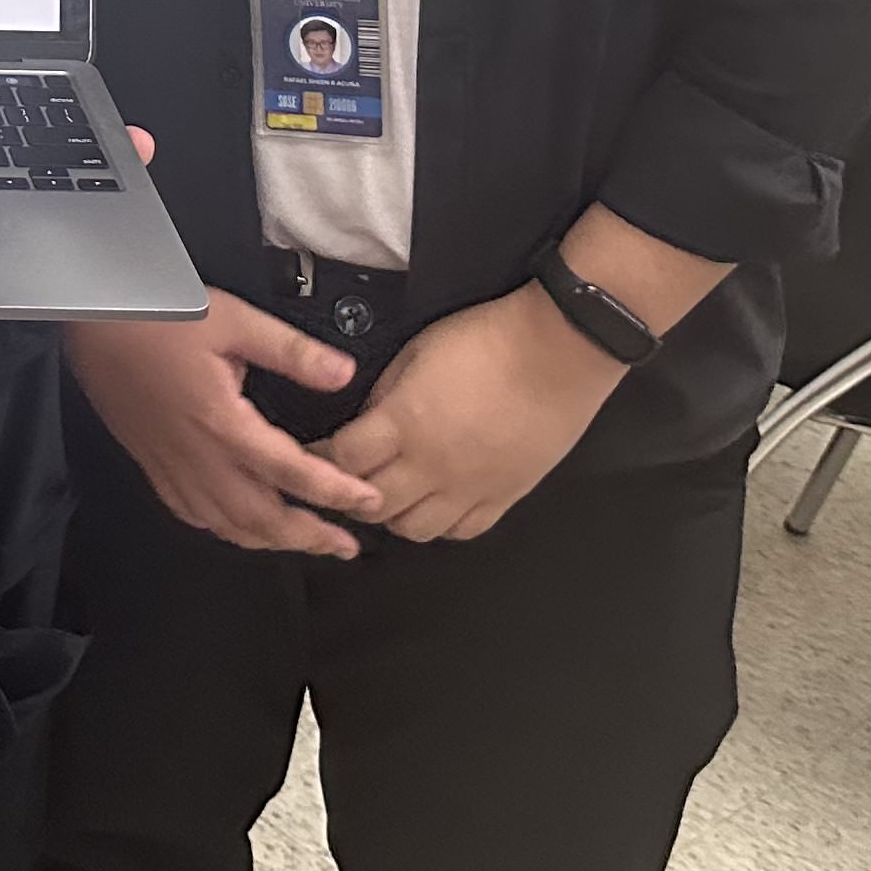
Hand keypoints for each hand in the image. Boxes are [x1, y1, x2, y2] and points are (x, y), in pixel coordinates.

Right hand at [63, 287, 379, 557]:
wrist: (92, 317)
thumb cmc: (155, 313)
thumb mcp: (233, 319)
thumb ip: (291, 351)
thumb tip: (343, 374)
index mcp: (222, 423)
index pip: (291, 473)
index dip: (335, 494)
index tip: (368, 504)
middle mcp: (197, 456)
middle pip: (261, 518)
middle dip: (309, 537)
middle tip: (346, 545)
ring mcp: (170, 465)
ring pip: (226, 524)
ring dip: (270, 541)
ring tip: (302, 542)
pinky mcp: (151, 462)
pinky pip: (192, 513)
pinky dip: (224, 529)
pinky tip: (237, 524)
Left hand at [322, 288, 626, 541]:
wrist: (560, 350)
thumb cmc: (489, 339)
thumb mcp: (417, 350)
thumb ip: (384, 393)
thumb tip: (365, 420)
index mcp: (405, 424)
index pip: (342, 460)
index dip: (320, 458)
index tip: (311, 452)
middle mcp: (433, 466)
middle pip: (371, 505)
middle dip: (347, 493)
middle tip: (344, 478)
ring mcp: (470, 487)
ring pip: (412, 530)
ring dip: (391, 514)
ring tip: (389, 492)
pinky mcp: (504, 496)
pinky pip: (461, 531)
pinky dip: (440, 524)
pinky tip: (435, 502)